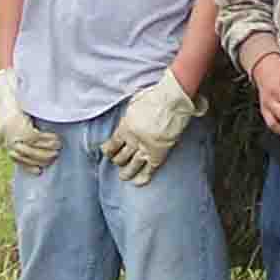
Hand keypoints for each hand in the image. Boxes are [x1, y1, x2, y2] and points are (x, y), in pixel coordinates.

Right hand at [0, 68, 61, 172]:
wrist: (4, 105)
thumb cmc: (22, 101)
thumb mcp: (30, 98)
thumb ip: (41, 99)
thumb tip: (57, 90)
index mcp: (15, 122)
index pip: (32, 136)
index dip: (46, 140)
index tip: (58, 140)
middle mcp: (10, 135)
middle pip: (29, 149)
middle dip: (45, 151)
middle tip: (58, 150)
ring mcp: (8, 144)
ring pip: (24, 156)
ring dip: (40, 159)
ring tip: (53, 157)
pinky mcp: (9, 150)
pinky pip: (18, 161)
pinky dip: (28, 167)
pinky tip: (39, 171)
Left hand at [102, 69, 200, 184]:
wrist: (173, 101)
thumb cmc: (155, 97)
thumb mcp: (134, 104)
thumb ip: (128, 116)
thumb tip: (125, 121)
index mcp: (125, 127)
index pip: (111, 145)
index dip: (108, 151)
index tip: (107, 152)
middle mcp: (133, 140)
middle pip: (120, 157)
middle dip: (117, 161)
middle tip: (118, 161)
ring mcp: (146, 148)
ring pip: (132, 166)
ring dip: (126, 173)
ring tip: (124, 177)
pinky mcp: (159, 154)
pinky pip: (149, 169)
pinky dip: (144, 177)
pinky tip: (139, 182)